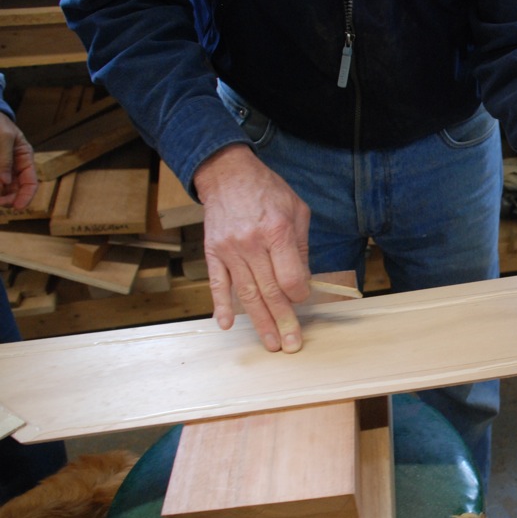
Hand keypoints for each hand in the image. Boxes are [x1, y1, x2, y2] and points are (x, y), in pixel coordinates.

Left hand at [0, 113, 37, 210]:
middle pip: (16, 189)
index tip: (17, 207)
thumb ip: (4, 160)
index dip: (26, 196)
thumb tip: (5, 182)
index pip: (31, 182)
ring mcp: (2, 168)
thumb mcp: (3, 137)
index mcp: (25, 158)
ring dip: (0, 194)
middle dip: (8, 198)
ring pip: (3, 187)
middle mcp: (14, 166)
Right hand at [194, 144, 310, 352]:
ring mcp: (229, 250)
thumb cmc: (267, 190)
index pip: (290, 277)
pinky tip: (227, 324)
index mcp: (277, 231)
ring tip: (270, 343)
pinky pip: (218, 284)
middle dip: (283, 321)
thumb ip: (300, 247)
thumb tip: (303, 281)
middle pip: (269, 291)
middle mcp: (251, 243)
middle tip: (291, 344)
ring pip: (247, 294)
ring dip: (259, 322)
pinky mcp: (213, 252)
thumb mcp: (297, 210)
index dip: (299, 294)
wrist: (226, 173)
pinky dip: (221, 306)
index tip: (302, 300)